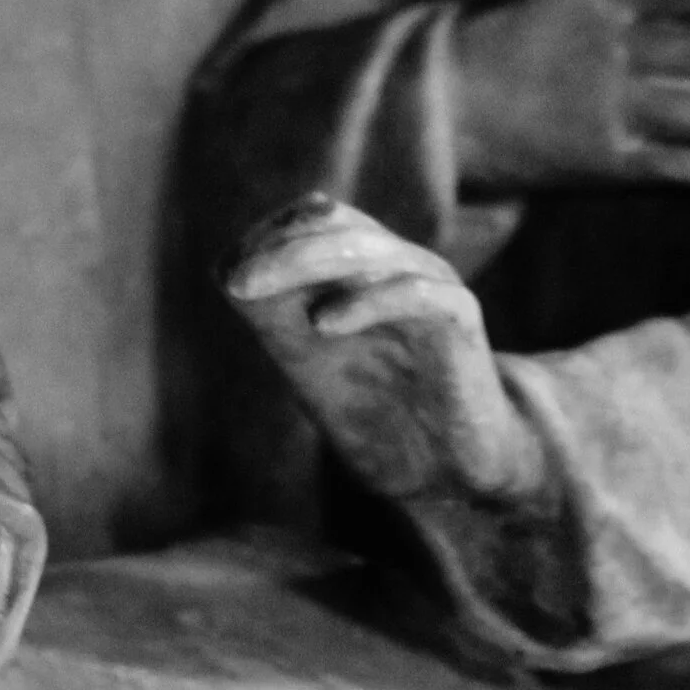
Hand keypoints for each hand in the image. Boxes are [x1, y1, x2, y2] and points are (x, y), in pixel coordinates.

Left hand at [223, 195, 546, 506]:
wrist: (446, 470)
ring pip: (374, 251)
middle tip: (236, 282)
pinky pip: (419, 292)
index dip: (270, 235)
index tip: (229, 272)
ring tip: (258, 296)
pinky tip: (323, 325)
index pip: (318, 219)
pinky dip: (367, 301)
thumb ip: (273, 319)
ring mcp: (435, 286)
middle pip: (339, 226)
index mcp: (366, 266)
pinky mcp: (462, 321)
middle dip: (280, 249)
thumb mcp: (309, 363)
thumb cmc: (374, 410)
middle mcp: (401, 265)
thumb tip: (227, 273)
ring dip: (309, 264)